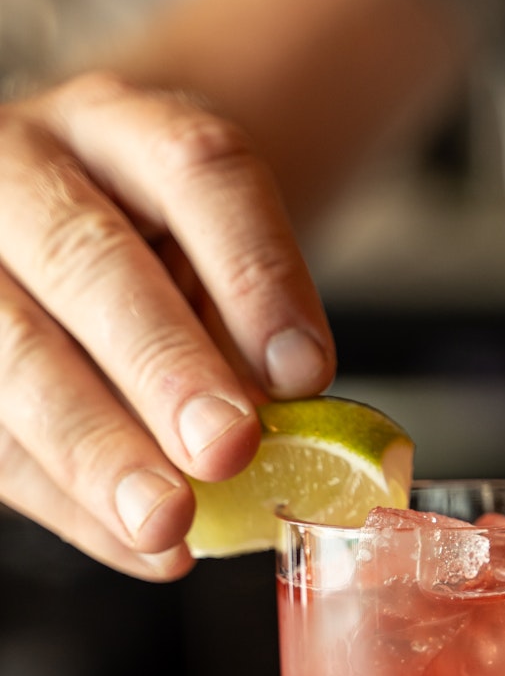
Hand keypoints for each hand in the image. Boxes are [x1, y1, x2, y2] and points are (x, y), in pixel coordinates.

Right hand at [0, 72, 333, 575]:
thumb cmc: (157, 254)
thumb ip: (246, 335)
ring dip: (96, 448)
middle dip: (161, 364)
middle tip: (226, 449)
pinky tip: (137, 548)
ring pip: (12, 347)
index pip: (197, 173)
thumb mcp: (213, 262)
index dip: (256, 273)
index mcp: (123, 127)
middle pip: (89, 259)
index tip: (305, 371)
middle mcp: (24, 169)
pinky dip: (68, 503)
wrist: (65, 226)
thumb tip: (295, 444)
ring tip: (168, 523)